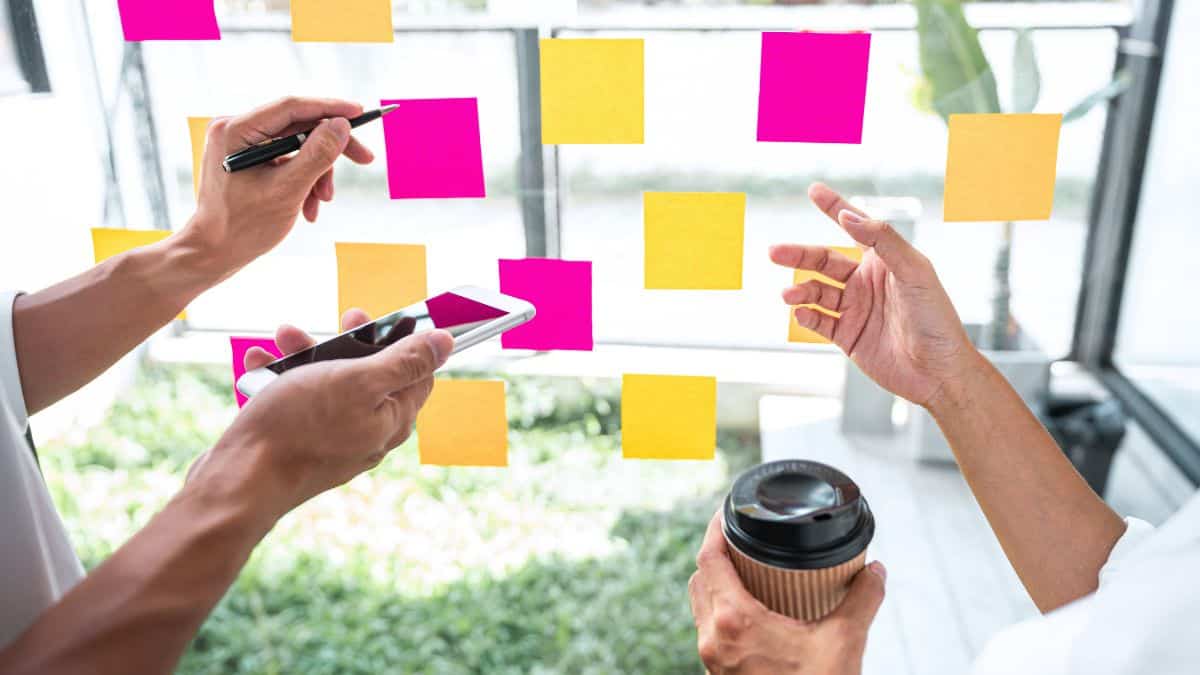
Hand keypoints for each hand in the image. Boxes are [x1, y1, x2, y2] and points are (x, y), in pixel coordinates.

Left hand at [180, 97, 374, 278]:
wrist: (215, 253)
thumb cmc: (244, 226)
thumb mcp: (288, 190)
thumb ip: (317, 155)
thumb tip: (342, 125)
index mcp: (235, 130)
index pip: (291, 107)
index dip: (330, 108)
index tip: (360, 113)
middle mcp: (235, 129)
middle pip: (297, 125)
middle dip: (329, 149)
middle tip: (364, 159)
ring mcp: (240, 144)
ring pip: (296, 145)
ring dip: (317, 173)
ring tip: (322, 201)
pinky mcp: (247, 159)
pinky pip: (286, 159)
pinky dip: (303, 180)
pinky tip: (307, 206)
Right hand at [186, 309, 452, 522]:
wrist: (239, 481)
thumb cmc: (300, 428)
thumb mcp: (358, 380)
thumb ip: (404, 361)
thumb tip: (446, 342)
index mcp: (393, 418)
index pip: (418, 373)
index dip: (403, 340)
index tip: (378, 318)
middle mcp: (369, 432)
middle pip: (370, 374)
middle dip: (347, 342)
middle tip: (337, 321)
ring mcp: (334, 440)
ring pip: (328, 384)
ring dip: (306, 355)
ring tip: (283, 337)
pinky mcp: (300, 444)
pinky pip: (297, 403)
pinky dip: (280, 380)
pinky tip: (259, 365)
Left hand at [689, 512, 885, 674]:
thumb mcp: (845, 643)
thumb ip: (862, 600)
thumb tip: (876, 571)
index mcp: (734, 622)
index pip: (709, 558)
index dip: (714, 527)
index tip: (728, 509)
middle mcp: (713, 638)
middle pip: (700, 577)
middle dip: (717, 552)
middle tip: (741, 536)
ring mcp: (713, 659)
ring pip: (701, 604)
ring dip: (716, 581)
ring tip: (745, 567)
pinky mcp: (719, 673)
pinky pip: (709, 628)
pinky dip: (721, 608)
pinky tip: (748, 609)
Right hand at [770, 183, 979, 407]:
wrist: (938, 372)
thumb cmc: (936, 318)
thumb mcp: (914, 271)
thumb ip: (881, 240)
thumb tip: (848, 217)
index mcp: (884, 261)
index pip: (854, 228)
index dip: (834, 208)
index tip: (814, 191)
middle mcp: (866, 282)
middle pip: (824, 261)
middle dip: (799, 255)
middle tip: (775, 252)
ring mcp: (856, 310)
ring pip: (817, 292)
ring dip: (800, 290)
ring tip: (789, 294)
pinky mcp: (847, 337)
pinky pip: (819, 322)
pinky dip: (806, 316)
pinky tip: (801, 313)